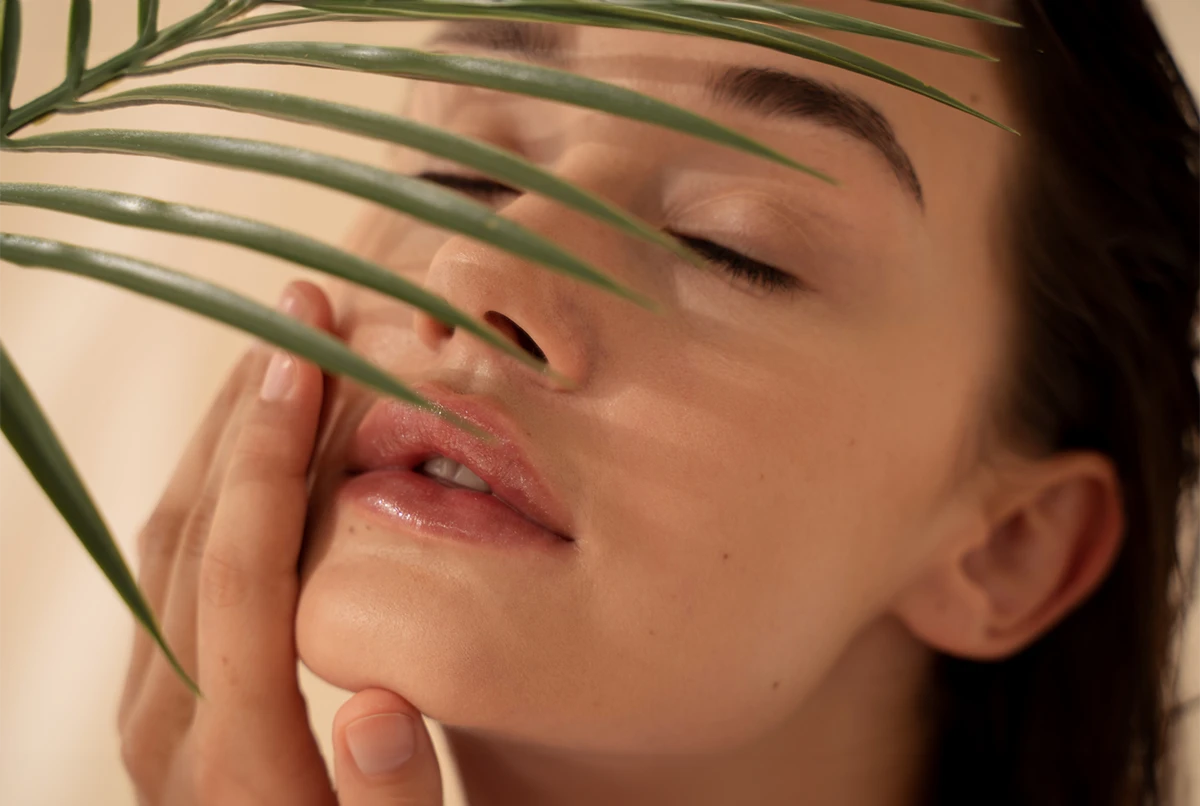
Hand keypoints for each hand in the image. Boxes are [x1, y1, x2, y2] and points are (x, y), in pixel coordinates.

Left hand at [117, 281, 444, 805]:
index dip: (272, 458)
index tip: (306, 358)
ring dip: (220, 441)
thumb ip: (385, 804)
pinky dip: (211, 492)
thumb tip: (378, 702)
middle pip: (192, 537)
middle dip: (242, 417)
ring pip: (167, 545)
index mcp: (237, 762)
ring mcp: (152, 716)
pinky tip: (251, 455)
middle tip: (295, 318)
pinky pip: (168, 574)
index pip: (242, 573)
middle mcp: (171, 728)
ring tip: (276, 360)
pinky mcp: (157, 708)